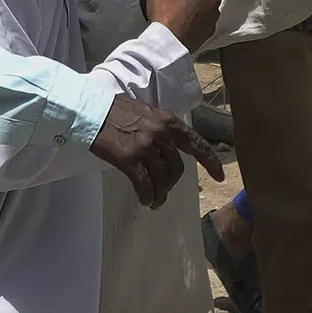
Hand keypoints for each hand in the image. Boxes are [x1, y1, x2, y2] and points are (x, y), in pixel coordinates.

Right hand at [87, 94, 225, 208]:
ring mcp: (145, 147)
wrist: (91, 111)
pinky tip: (146, 200)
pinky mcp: (129, 160)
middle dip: (172, 184)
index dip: (210, 162)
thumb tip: (167, 150)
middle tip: (164, 191)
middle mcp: (160, 134)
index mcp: (168, 121)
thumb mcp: (146, 113)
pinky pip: (144, 185)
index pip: (196, 143)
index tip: (220, 177)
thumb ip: (160, 129)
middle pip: (177, 168)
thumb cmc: (115, 111)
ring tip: (155, 201)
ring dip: (160, 194)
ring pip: (162, 180)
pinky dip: (147, 196)